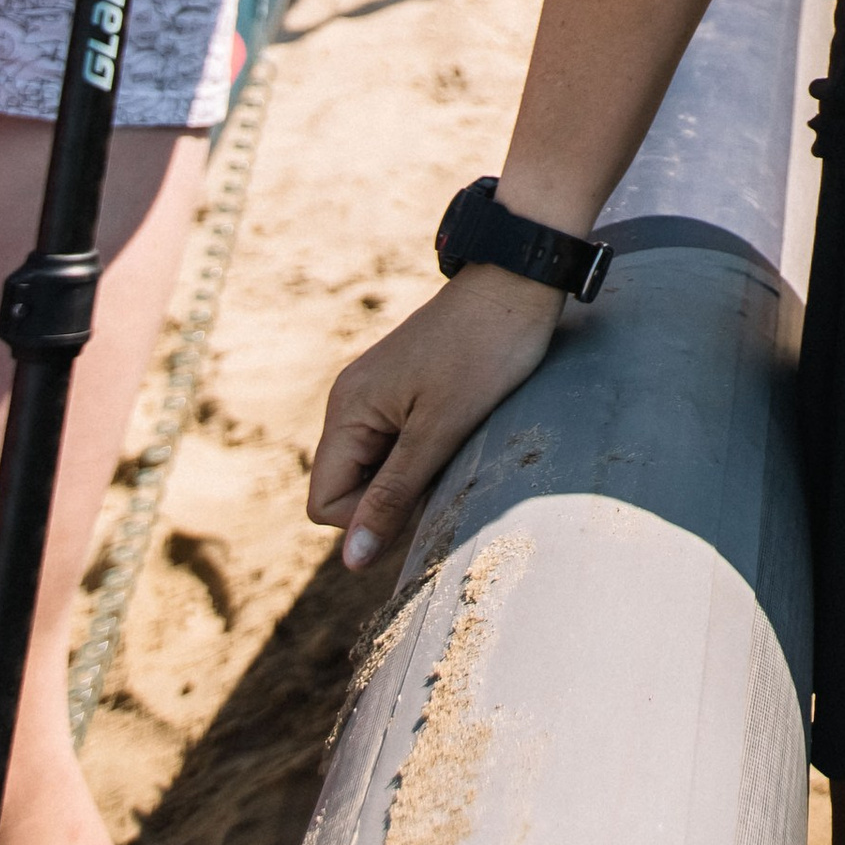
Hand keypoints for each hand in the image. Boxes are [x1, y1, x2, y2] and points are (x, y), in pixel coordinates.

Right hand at [308, 265, 566, 569]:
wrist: (519, 281)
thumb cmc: (484, 351)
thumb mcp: (440, 431)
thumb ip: (392, 496)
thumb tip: (351, 563)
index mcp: (347, 410)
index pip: (325, 504)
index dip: (368, 519)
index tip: (421, 495)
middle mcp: (351, 403)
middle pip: (349, 488)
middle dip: (393, 497)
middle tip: (446, 467)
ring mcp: (378, 395)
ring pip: (378, 468)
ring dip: (414, 475)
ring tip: (456, 444)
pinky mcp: (405, 390)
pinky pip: (399, 445)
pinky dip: (426, 452)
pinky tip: (460, 430)